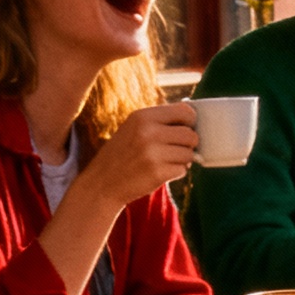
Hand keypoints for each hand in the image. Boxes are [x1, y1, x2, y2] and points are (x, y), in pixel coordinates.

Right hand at [70, 103, 198, 212]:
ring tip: (165, 161)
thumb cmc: (122, 153)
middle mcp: (148, 132)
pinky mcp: (157, 173)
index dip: (190, 121)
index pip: (185, 111)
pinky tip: (161, 171)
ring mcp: (153, 153)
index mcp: (143, 116)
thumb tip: (193, 115)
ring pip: (189, 154)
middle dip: (188, 144)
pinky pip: (183, 170)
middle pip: (190, 135)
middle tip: (175, 149)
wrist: (102, 183)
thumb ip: (159, 120)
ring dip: (182, 160)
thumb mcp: (134, 127)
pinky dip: (176, 172)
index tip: (184, 129)